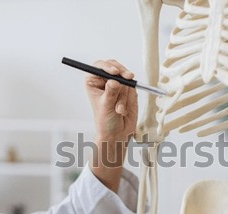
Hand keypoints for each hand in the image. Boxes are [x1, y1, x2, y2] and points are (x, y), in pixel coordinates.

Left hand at [85, 59, 137, 191]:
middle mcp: (105, 81)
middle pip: (116, 68)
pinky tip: (125, 108)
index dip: (108, 66)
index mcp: (93, 82)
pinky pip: (133, 87)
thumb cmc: (105, 121)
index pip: (99, 66)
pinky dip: (130, 98)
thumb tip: (114, 81)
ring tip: (119, 109)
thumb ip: (110, 93)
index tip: (115, 73)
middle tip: (129, 78)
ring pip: (126, 80)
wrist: (117, 133)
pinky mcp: (128, 90)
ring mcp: (118, 85)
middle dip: (122, 76)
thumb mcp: (106, 106)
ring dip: (124, 95)